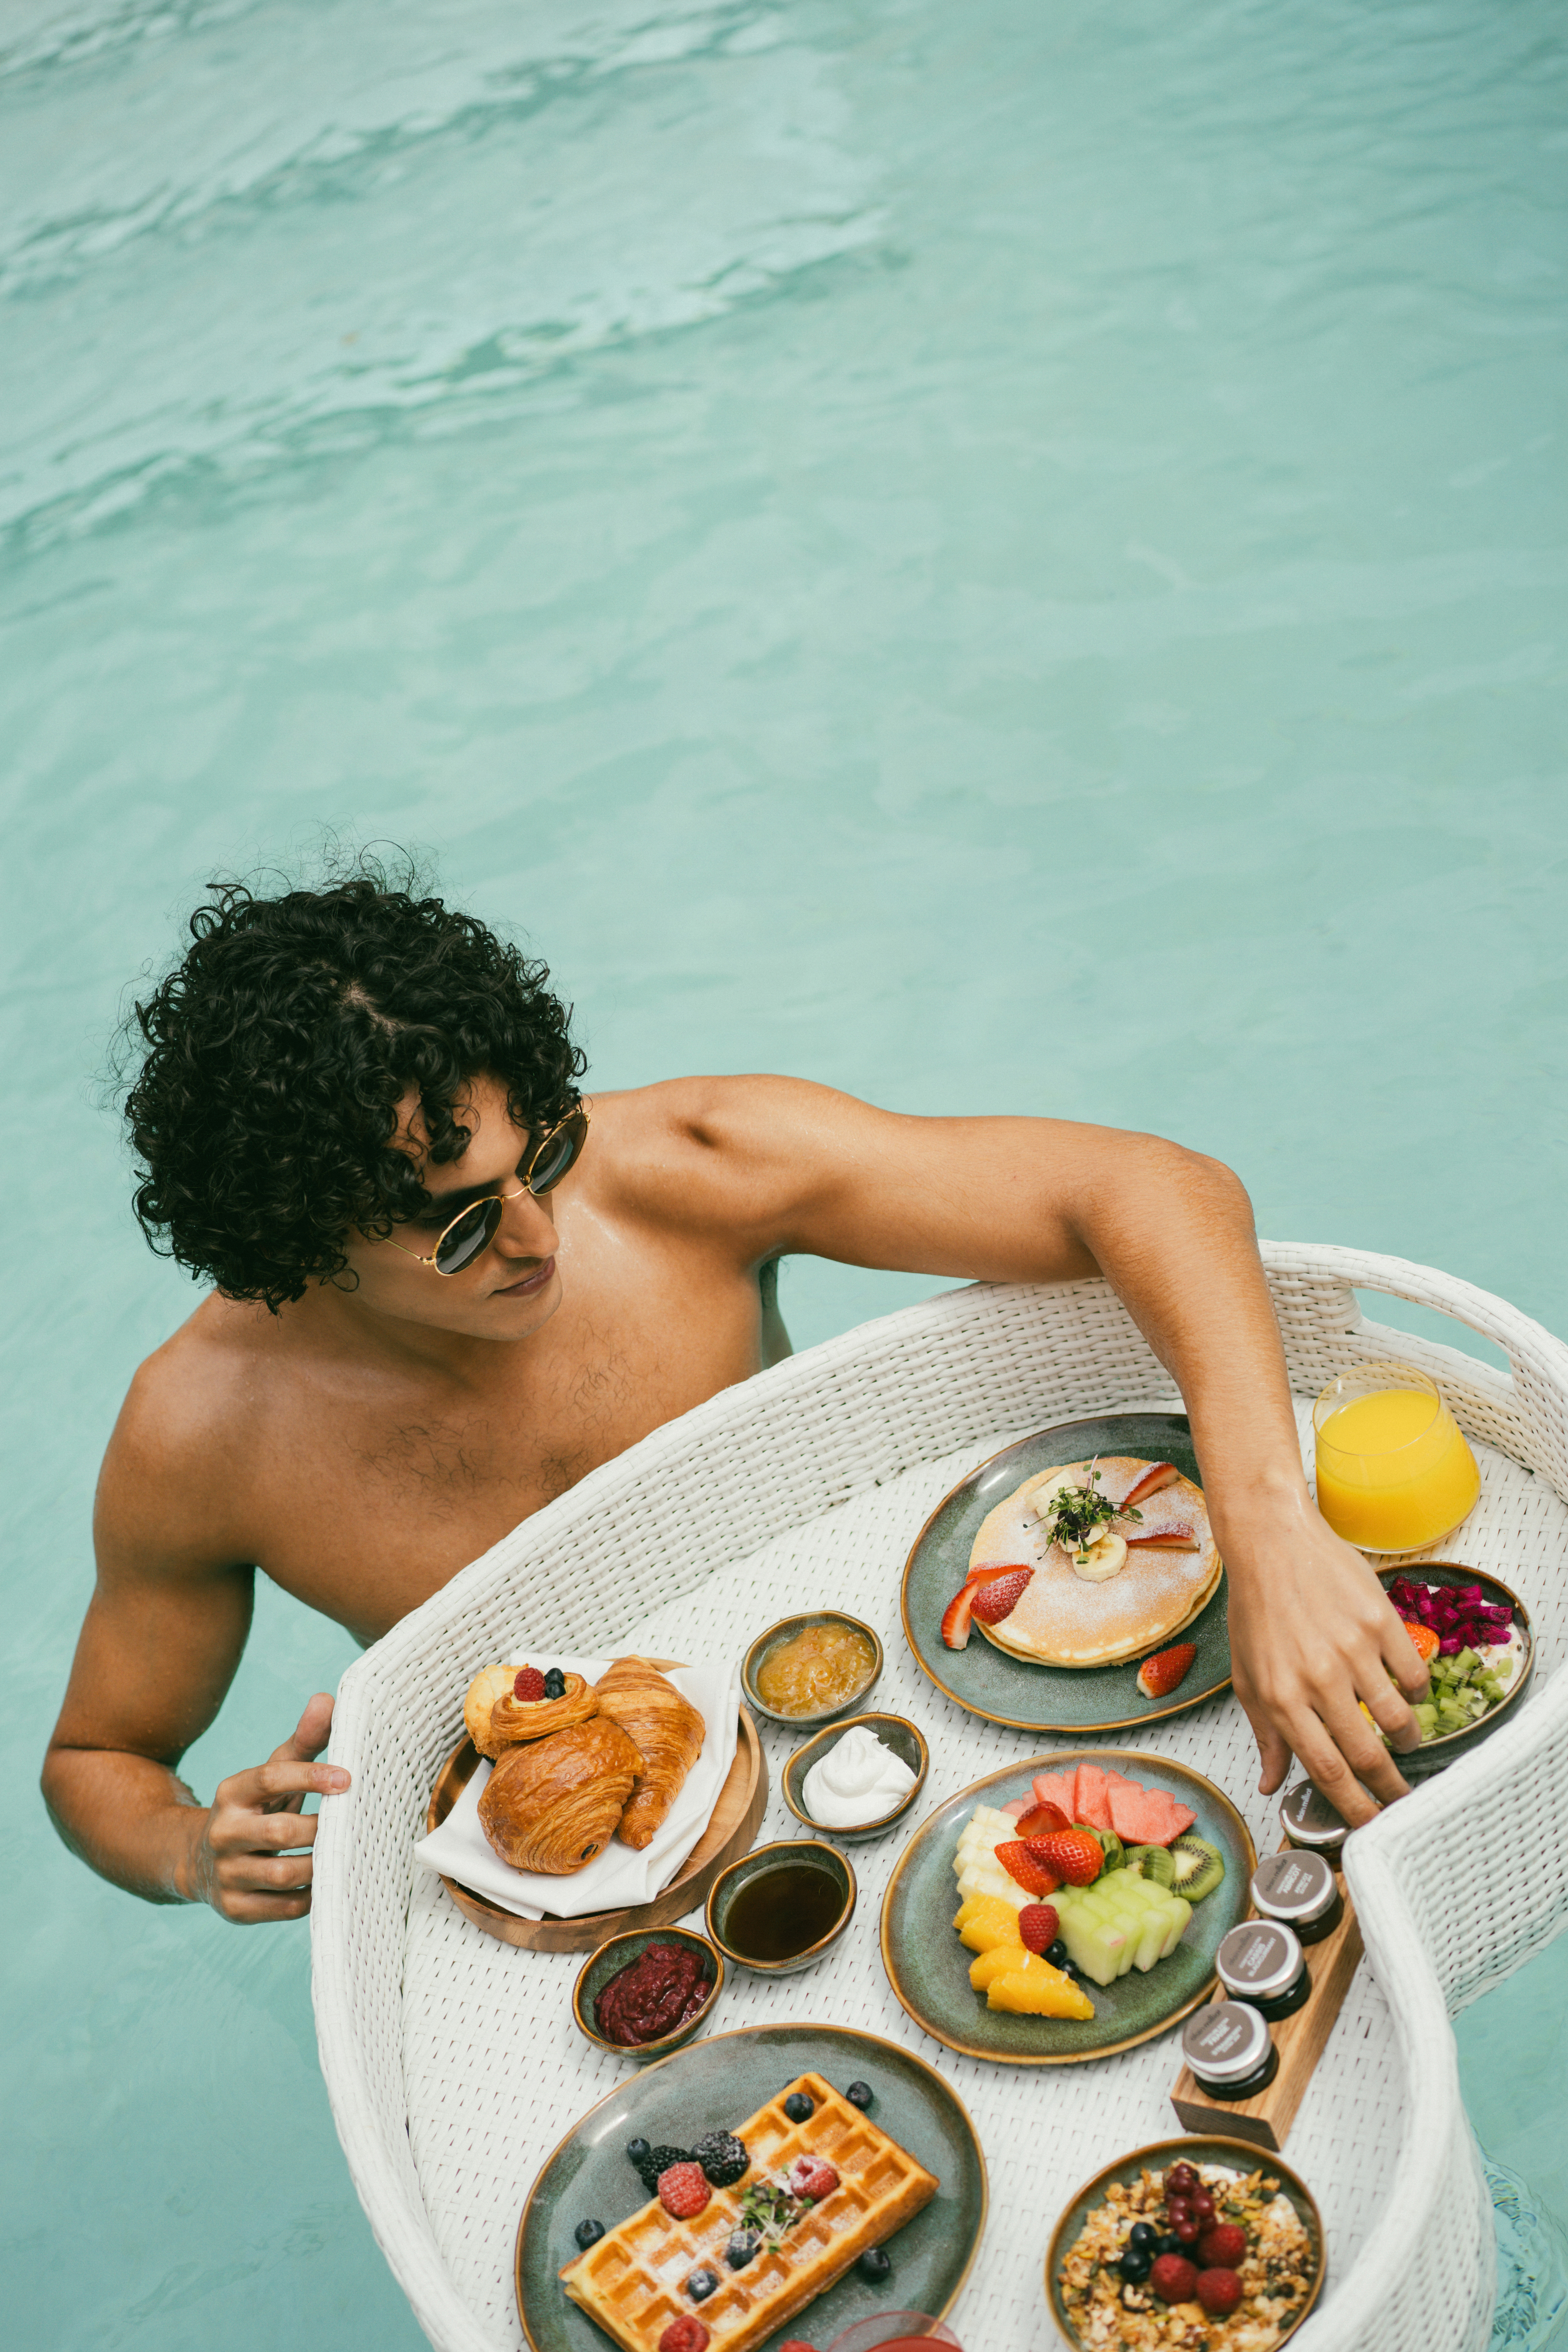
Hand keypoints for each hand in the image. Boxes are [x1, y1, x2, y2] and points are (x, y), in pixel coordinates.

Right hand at [185, 1694, 348, 1921]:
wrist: (200, 1860)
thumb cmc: (254, 1809)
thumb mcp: (272, 1773)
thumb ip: (303, 1740)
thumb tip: (327, 1700)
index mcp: (232, 1793)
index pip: (271, 1777)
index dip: (311, 1776)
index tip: (348, 1778)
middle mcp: (223, 1833)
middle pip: (280, 1831)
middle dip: (320, 1828)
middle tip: (349, 1824)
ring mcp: (226, 1874)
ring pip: (283, 1874)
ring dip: (320, 1865)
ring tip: (340, 1852)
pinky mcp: (234, 1909)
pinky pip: (284, 1907)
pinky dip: (310, 1896)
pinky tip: (323, 1881)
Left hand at [1221, 1493, 1430, 1825]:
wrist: (1271, 1541)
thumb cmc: (1256, 1608)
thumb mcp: (1246, 1675)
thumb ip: (1264, 1733)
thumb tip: (1269, 1785)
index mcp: (1280, 1696)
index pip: (1325, 1770)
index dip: (1354, 1806)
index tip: (1371, 1824)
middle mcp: (1316, 1677)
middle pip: (1365, 1754)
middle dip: (1390, 1788)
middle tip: (1403, 1800)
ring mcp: (1351, 1648)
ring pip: (1398, 1718)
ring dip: (1408, 1740)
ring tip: (1406, 1742)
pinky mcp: (1379, 1621)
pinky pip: (1413, 1674)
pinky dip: (1417, 1692)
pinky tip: (1407, 1692)